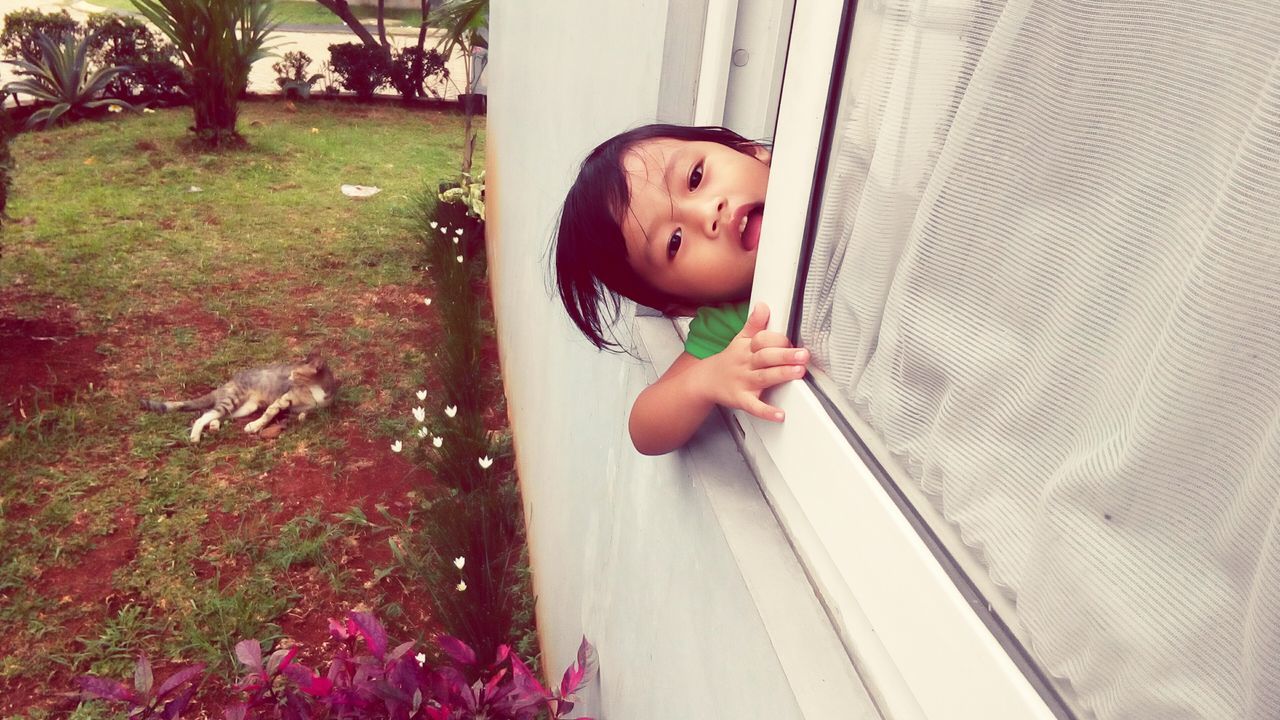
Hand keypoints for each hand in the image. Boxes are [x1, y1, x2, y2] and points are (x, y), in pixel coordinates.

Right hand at [702, 303, 808, 421]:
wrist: (705, 381)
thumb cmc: (730, 360)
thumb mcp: (739, 340)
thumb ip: (754, 324)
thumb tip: (763, 306)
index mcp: (747, 348)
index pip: (762, 340)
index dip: (777, 340)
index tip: (791, 340)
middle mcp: (746, 364)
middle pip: (766, 357)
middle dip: (785, 355)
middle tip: (803, 354)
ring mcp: (744, 382)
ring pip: (764, 378)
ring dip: (781, 375)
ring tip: (798, 371)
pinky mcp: (741, 400)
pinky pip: (754, 407)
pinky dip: (766, 411)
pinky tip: (779, 414)